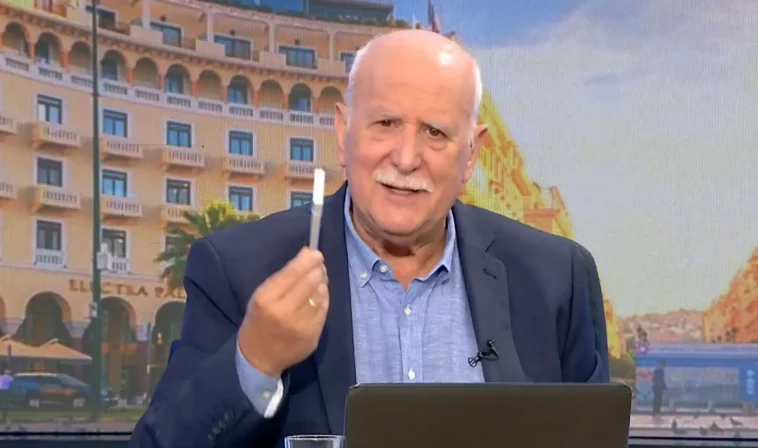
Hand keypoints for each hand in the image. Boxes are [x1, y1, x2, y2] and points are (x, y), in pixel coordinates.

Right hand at [238, 247, 328, 376]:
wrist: (259, 358)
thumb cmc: (258, 322)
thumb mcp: (260, 297)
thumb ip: (282, 278)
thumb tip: (307, 257)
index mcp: (266, 299)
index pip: (292, 273)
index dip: (307, 260)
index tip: (315, 253)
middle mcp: (284, 312)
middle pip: (310, 282)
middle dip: (317, 269)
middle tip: (319, 264)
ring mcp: (301, 325)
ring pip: (320, 295)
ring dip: (322, 283)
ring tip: (319, 279)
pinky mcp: (313, 335)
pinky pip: (324, 310)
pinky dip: (324, 298)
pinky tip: (319, 295)